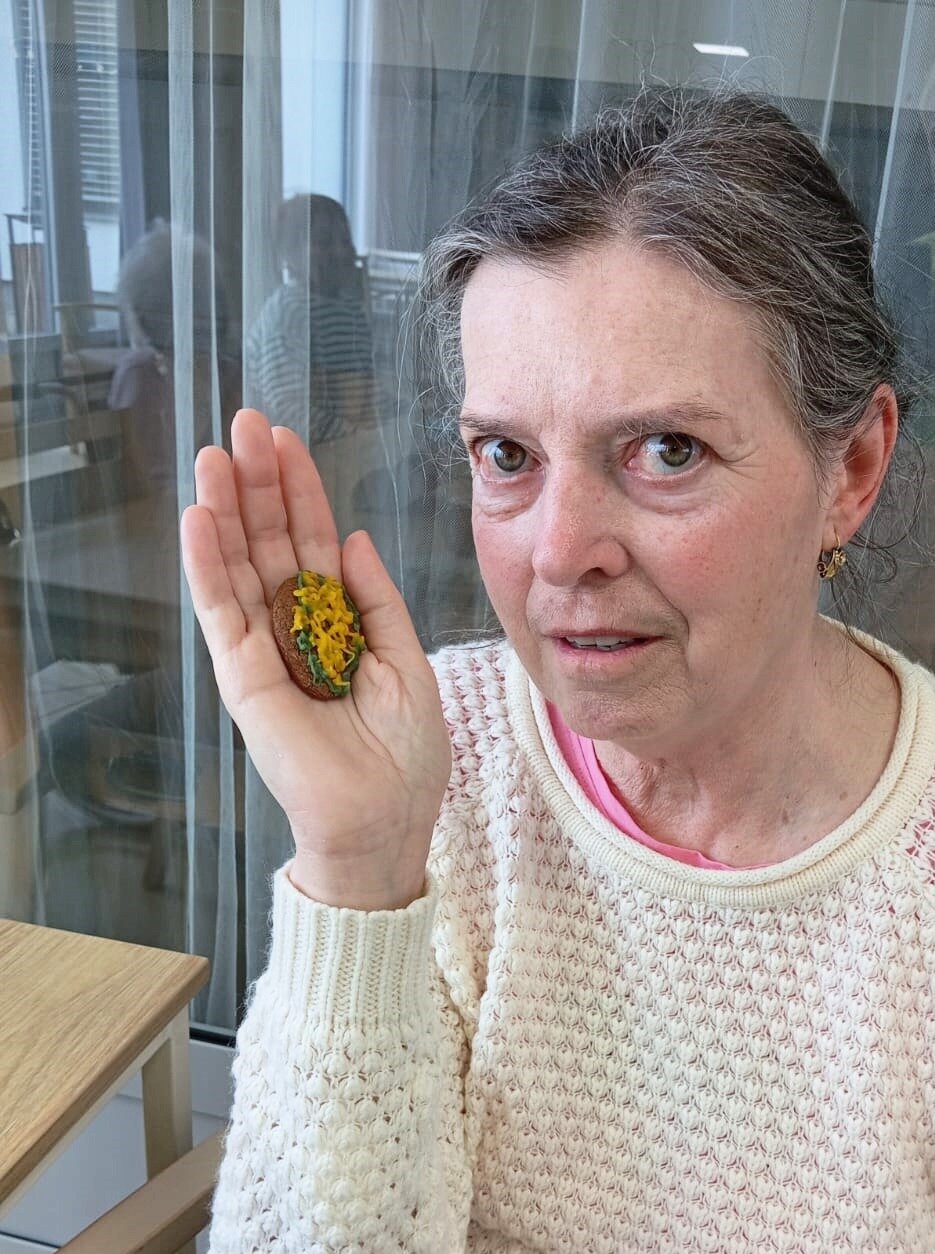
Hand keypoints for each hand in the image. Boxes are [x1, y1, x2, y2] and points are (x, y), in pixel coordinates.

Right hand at [180, 409, 451, 863]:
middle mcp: (294, 631)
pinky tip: (198, 519)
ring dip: (225, 509)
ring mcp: (264, 652)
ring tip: (214, 452)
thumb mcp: (406, 662)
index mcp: (336, 625)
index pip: (313, 545)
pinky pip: (220, 614)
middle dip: (258, 484)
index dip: (303, 494)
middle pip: (270, 544)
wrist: (385, 821)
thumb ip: (378, 601)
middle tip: (246, 422)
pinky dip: (207, 566)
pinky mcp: (243, 679)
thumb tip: (355, 538)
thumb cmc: (405, 757)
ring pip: (239, 567)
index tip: (290, 441)